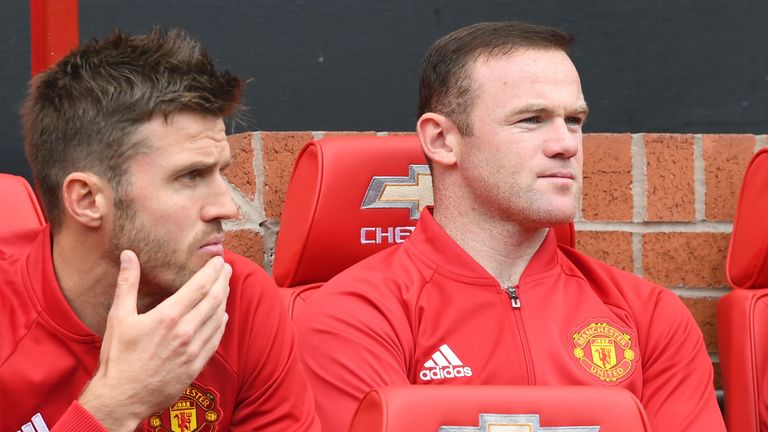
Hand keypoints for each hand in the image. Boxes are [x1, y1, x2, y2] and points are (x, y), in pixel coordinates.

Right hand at [78, 250, 230, 431]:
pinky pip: (215, 340)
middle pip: (214, 299)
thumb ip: (127, 284)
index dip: (213, 271)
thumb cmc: (118, 358)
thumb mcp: (119, 317)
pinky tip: (222, 316)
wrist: (122, 398)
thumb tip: (129, 255)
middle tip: (228, 269)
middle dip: (223, 281)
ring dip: (224, 300)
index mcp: (168, 317)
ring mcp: (193, 350)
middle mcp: (185, 332)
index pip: (199, 286)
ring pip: (217, 318)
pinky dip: (221, 324)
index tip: (219, 261)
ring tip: (225, 287)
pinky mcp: (196, 365)